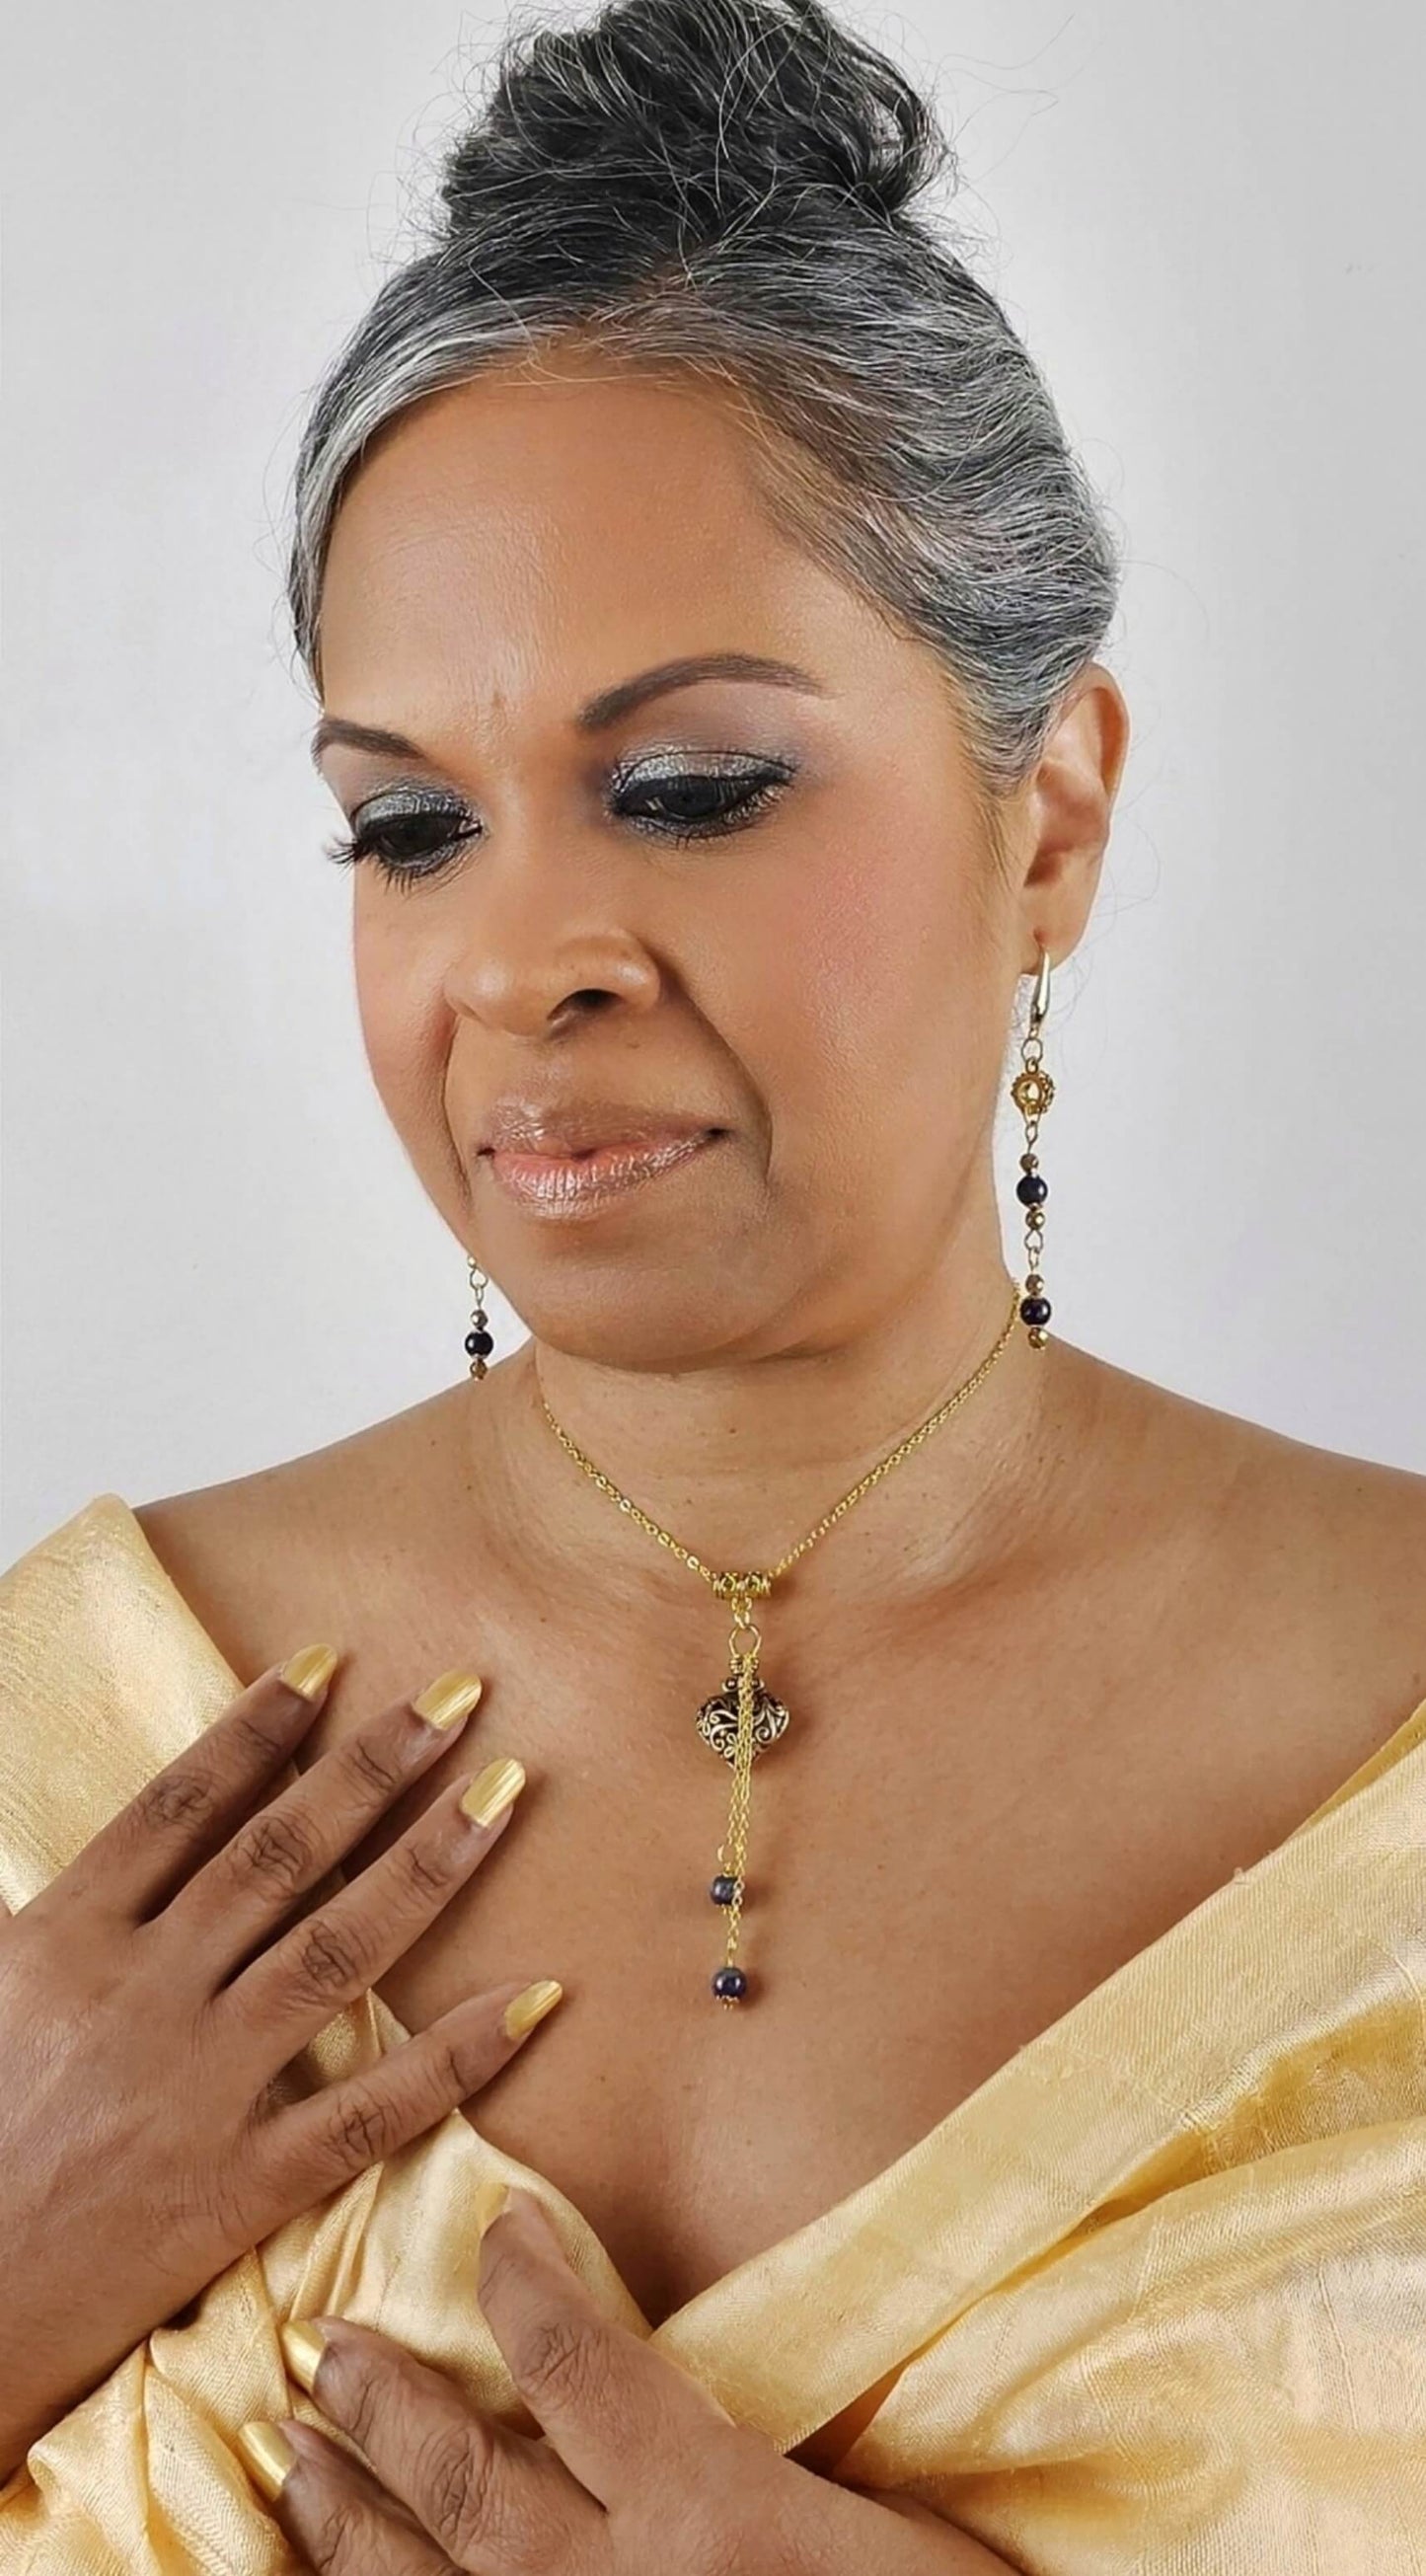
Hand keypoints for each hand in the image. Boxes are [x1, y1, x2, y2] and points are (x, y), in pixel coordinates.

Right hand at [0, 1651, 559, 2479]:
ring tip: (504, 1788)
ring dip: (430, 1862)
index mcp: (64, 1942)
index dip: (257, 1727)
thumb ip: (56, 1907)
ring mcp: (198, 2090)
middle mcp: (141, 1997)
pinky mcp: (241, 2186)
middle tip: (456, 1695)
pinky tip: (533, 1999)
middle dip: (373, 1764)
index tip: (327, 1660)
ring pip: (338, 1949)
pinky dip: (457, 2055)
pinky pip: (371, 2110)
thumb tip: (129, 1829)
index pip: (181, 1806)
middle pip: (279, 1853)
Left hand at [238, 2185, 1014, 2572]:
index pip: (574, 2366)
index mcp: (711, 2517)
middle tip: (322, 2343)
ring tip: (293, 2460)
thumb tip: (675, 2370)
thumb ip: (773, 2451)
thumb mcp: (890, 2523)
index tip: (500, 2224)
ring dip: (349, 2523)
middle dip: (386, 2408)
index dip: (523, 2281)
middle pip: (469, 2488)